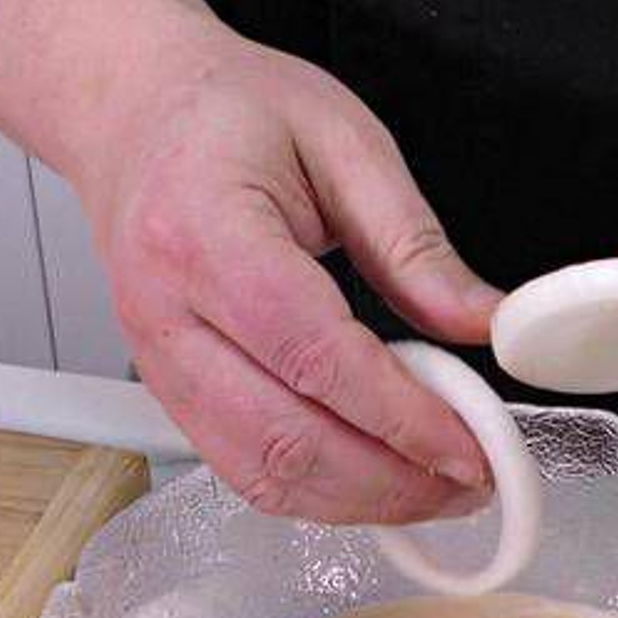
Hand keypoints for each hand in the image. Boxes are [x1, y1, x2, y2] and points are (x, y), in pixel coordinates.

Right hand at [73, 19, 497, 521]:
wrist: (132, 116)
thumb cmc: (225, 115)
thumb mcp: (343, 143)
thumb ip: (415, 244)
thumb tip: (484, 323)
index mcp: (205, 233)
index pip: (315, 356)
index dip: (401, 417)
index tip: (470, 446)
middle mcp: (166, 312)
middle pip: (285, 438)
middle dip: (391, 481)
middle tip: (469, 483)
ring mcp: (158, 363)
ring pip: (262, 473)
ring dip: (358, 503)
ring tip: (432, 491)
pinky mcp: (169, 394)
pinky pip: (243, 470)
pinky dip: (318, 495)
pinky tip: (374, 483)